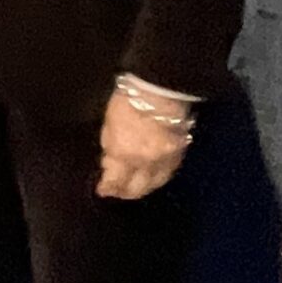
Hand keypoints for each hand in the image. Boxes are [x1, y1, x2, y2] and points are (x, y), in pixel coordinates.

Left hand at [95, 85, 189, 199]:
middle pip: (136, 188)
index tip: (103, 190)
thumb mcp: (109, 123)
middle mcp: (145, 162)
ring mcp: (164, 160)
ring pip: (154, 184)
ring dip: (143, 188)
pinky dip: (158, 179)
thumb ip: (110, 145)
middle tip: (118, 193)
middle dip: (125, 192)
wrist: (162, 89)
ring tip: (135, 189)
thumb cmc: (129, 100)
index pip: (115, 180)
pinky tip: (152, 178)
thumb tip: (109, 161)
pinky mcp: (179, 154)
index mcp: (124, 153)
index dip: (108, 187)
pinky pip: (167, 174)